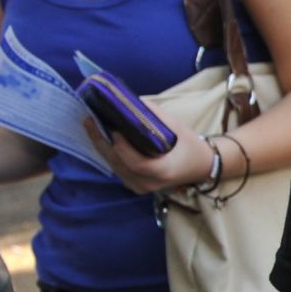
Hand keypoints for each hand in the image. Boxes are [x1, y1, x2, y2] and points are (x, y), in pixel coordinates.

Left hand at [83, 107, 212, 194]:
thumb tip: (132, 103)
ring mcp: (141, 188)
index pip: (137, 163)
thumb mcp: (178, 128)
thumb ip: (155, 116)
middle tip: (90, 121)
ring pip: (115, 168)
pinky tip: (102, 139)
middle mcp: (149, 184)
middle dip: (102, 143)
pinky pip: (118, 170)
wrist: (200, 167)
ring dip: (102, 147)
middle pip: (120, 165)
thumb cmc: (190, 146)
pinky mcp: (135, 186)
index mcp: (164, 171)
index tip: (114, 128)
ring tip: (92, 126)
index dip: (123, 147)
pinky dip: (109, 154)